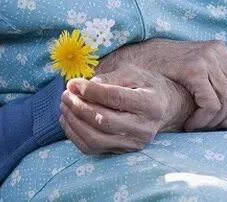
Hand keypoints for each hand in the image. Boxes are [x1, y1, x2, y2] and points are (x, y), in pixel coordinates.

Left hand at [58, 65, 192, 154]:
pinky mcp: (122, 152)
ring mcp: (134, 144)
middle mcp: (144, 128)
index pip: (116, 99)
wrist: (163, 107)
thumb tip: (79, 87)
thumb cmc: (144, 85)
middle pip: (104, 121)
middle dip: (79, 107)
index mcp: (151, 104)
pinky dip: (74, 135)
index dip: (91, 91)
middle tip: (65, 94)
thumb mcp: (132, 73)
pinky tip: (67, 119)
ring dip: (74, 122)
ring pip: (96, 139)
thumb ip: (109, 79)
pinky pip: (93, 149)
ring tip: (64, 105)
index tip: (73, 84)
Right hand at [97, 39, 226, 130]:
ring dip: (215, 122)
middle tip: (213, 130)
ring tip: (198, 127)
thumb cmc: (164, 69)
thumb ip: (222, 70)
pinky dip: (203, 120)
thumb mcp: (196, 65)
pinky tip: (190, 123)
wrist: (135, 61)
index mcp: (220, 49)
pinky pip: (211, 103)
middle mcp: (218, 51)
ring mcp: (207, 58)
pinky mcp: (194, 69)